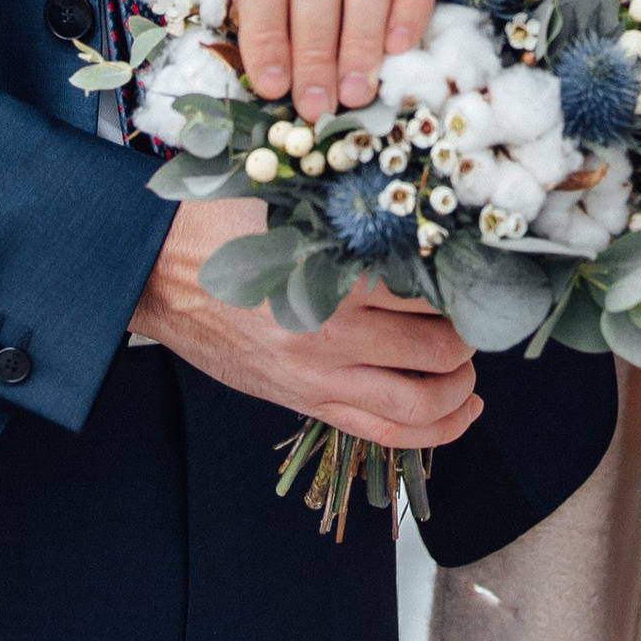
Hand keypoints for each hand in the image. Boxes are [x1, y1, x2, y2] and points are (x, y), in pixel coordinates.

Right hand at [133, 199, 482, 448]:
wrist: (160, 272)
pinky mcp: (305, 402)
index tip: (480, 272)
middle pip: (436, 350)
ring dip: (459, 390)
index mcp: (332, 274)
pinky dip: (433, 432)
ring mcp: (319, 377)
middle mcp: (332, 333)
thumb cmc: (224, 228)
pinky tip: (461, 412)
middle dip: (469, 338)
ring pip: (417, 404)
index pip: (428, 289)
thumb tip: (420, 215)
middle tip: (477, 318)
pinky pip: (382, 434)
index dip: (465, 283)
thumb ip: (353, 218)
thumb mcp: (293, 206)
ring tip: (470, 369)